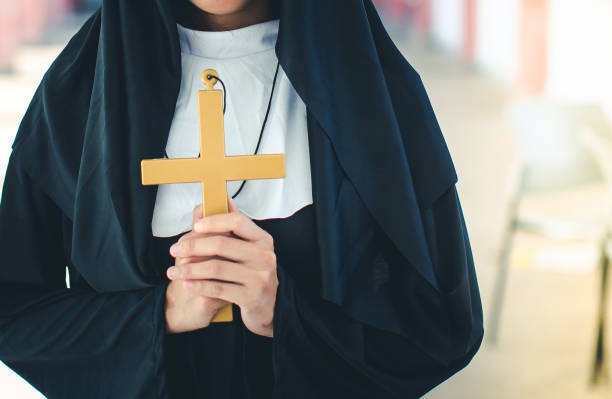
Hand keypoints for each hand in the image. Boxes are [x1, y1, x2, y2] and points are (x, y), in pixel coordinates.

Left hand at [166, 196, 277, 337]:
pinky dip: (199, 286)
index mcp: (263, 240)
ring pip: (216, 267)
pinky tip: (187, 284)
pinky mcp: (251, 297)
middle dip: (193, 246)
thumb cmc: (254, 274)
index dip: (213, 221)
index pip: (237, 221)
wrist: (268, 307)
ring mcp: (260, 277)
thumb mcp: (249, 249)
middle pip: (222, 244)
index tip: (195, 226)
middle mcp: (264, 256)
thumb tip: (225, 199)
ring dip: (190, 269)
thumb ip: (235, 226)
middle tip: (174, 250)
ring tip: (174, 272)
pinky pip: (218, 289)